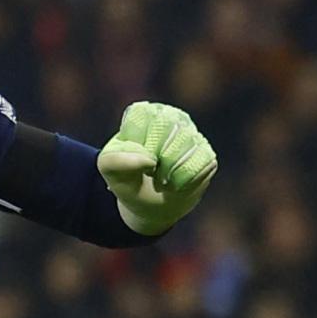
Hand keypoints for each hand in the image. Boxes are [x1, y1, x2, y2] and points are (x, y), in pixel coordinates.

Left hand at [96, 101, 217, 234]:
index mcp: (145, 113)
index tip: (134, 156)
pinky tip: (174, 183)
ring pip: (183, 148)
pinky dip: (181, 182)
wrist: (148, 204)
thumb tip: (150, 160)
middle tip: (147, 170)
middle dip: (153, 157)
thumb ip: (116, 161)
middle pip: (166, 128)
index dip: (138, 141)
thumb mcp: (109, 169)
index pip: (144, 116)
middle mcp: (172, 117)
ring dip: (167, 172)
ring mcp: (193, 135)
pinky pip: (197, 167)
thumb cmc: (126, 179)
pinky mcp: (207, 155)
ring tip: (159, 178)